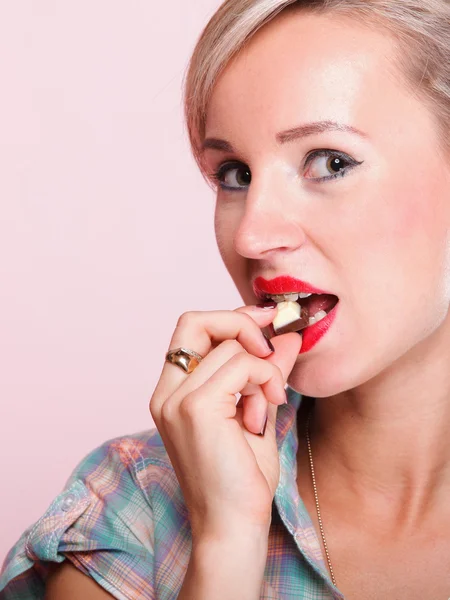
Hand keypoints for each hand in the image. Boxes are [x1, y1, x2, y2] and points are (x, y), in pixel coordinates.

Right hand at [149, 306, 301, 540]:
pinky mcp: (196, 408)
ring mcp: (178, 400)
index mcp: (173, 393)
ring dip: (263, 369)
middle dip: (241, 323)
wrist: (233, 528)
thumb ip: (266, 372)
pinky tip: (269, 408)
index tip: (265, 322)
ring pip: (230, 346)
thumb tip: (287, 336)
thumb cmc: (242, 479)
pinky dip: (266, 379)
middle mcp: (167, 393)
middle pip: (196, 321)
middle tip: (271, 343)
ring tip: (269, 405)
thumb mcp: (257, 412)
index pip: (191, 330)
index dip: (229, 319)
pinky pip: (242, 365)